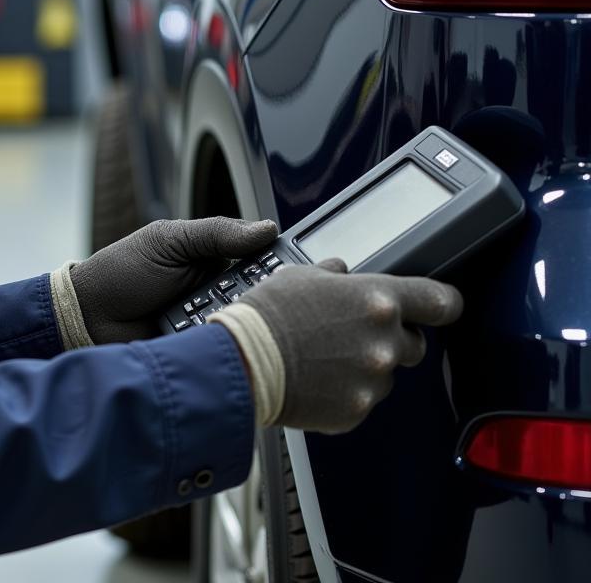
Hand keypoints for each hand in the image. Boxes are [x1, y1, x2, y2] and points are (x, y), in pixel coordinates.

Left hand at [69, 217, 277, 343]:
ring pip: (244, 323)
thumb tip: (267, 229)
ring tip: (232, 317)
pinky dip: (223, 344)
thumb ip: (216, 233)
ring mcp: (208, 320)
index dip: (275, 263)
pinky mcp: (199, 349)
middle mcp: (216, 290)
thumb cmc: (122, 272)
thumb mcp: (169, 242)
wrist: (87, 317)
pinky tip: (222, 340)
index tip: (289, 267)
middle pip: (257, 295)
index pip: (257, 259)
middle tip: (254, 296)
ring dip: (240, 320)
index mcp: (211, 258)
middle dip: (257, 296)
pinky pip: (223, 349)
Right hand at [212, 259, 463, 433]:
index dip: (445, 303)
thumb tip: (341, 276)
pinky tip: (316, 380)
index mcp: (377, 300)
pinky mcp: (356, 412)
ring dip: (366, 368)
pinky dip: (345, 392)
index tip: (443, 307)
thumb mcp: (300, 275)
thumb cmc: (269, 315)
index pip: (439, 301)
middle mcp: (384, 342)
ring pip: (386, 375)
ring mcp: (372, 381)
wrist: (243, 362)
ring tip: (324, 360)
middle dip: (391, 339)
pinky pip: (362, 400)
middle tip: (353, 336)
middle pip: (414, 344)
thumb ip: (333, 275)